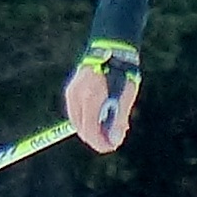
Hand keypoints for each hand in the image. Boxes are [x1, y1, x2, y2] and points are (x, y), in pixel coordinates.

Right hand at [64, 38, 139, 153]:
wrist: (112, 49)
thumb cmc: (122, 72)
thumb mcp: (126, 97)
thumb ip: (119, 119)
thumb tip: (115, 140)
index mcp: (92, 98)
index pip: (90, 130)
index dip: (100, 143)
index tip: (110, 147)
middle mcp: (77, 96)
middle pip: (82, 128)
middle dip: (96, 138)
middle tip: (112, 139)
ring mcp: (72, 93)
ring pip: (77, 122)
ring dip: (91, 129)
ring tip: (109, 128)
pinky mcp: (71, 90)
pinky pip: (76, 112)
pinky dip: (87, 119)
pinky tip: (101, 117)